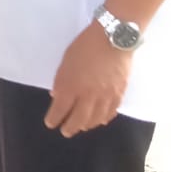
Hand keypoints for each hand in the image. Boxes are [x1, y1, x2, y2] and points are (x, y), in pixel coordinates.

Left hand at [44, 22, 132, 137]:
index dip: (54, 118)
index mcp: (71, 86)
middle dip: (70, 127)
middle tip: (65, 132)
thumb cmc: (84, 47)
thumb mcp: (65, 62)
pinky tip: (100, 121)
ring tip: (81, 128)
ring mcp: (106, 96)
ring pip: (96, 119)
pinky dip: (104, 119)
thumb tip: (57, 97)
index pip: (60, 109)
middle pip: (78, 119)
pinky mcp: (119, 93)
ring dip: (87, 125)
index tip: (50, 123)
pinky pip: (111, 112)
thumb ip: (61, 81)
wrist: (113, 39)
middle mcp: (89, 95)